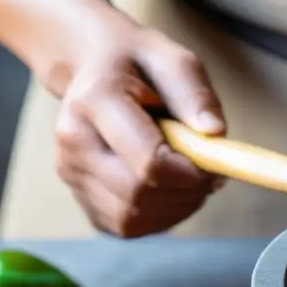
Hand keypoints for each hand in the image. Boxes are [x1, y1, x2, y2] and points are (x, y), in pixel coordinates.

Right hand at [48, 18, 226, 237]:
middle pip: (139, 195)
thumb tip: (215, 134)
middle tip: (209, 171)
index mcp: (93, 101)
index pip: (147, 161)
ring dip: (175, 207)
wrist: (94, 68)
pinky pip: (125, 226)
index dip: (190, 172)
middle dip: (187, 192)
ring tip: (190, 177)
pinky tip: (169, 190)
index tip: (214, 162)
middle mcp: (73, 142)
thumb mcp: (173, 60)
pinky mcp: (81, 198)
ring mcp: (71, 174)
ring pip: (131, 218)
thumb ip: (195, 94)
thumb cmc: (139, 63)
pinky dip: (158, 217)